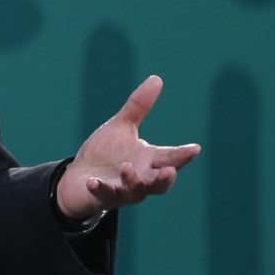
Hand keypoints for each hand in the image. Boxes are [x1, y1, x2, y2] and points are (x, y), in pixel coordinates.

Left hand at [56, 75, 200, 220]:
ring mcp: (123, 190)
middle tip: (170, 171)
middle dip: (165, 178)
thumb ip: (138, 107)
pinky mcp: (103, 196)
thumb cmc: (106, 153)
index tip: (194, 148)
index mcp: (149, 160)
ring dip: (132, 181)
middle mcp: (141, 178)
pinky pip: (104, 195)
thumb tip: (157, 78)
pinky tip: (93, 181)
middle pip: (160, 183)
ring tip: (126, 168)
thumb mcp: (121, 127)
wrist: (79, 177)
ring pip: (135, 192)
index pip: (171, 158)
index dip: (183, 155)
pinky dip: (100, 188)